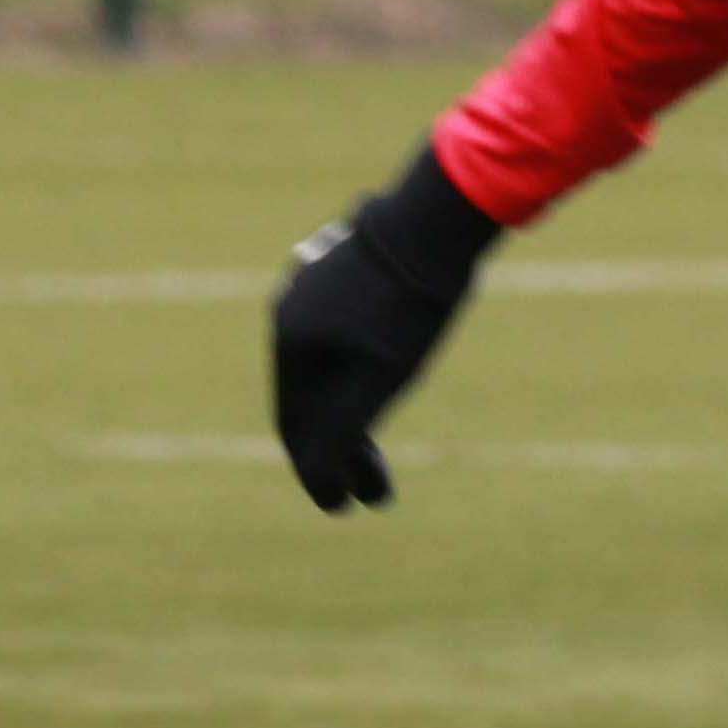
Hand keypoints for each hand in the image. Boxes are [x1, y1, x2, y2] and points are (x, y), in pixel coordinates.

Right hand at [270, 142, 500, 512]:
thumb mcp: (381, 379)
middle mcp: (291, 315)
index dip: (318, 472)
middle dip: (343, 452)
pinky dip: (361, 376)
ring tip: (384, 450)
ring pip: (330, 371)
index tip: (344, 506)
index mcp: (291, 341)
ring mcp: (315, 291)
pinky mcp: (345, 274)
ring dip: (354, 416)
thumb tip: (319, 484)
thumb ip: (346, 431)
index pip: (295, 426)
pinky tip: (388, 388)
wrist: (436, 221)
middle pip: (311, 401)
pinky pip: (345, 341)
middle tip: (378, 491)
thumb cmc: (411, 305)